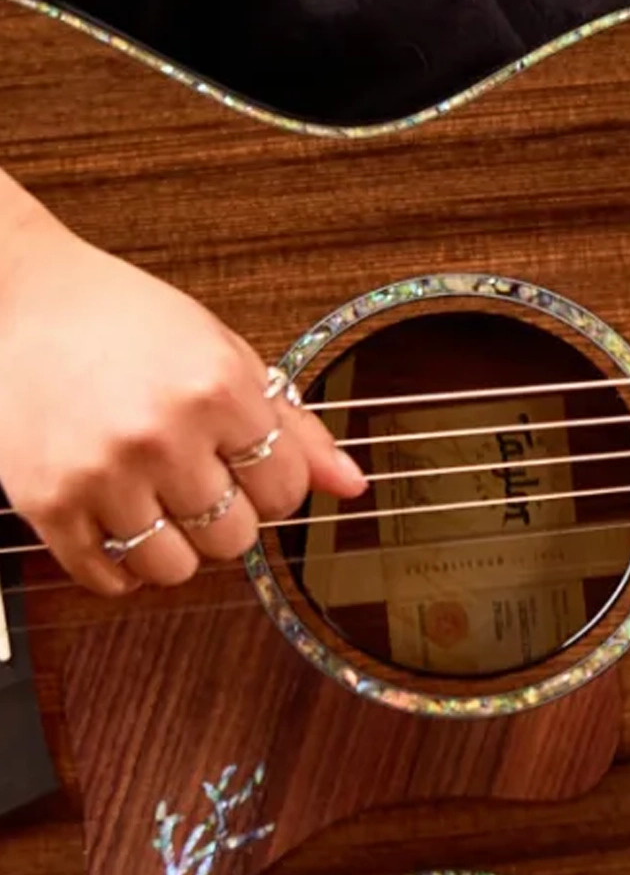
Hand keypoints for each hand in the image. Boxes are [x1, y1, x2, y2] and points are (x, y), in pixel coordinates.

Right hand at [0, 196, 364, 594]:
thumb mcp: (226, 356)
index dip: (275, 487)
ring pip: (176, 569)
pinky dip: (122, 567)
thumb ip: (294, 427)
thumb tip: (352, 485)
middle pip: (235, 539)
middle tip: (198, 483)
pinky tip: (119, 524)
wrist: (24, 296)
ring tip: (159, 507)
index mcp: (215, 389)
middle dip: (227, 519)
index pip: (287, 491)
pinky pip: (108, 578)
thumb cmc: (131, 324)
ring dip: (177, 550)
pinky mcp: (46, 501)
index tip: (250, 470)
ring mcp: (99, 471)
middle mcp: (160, 432)